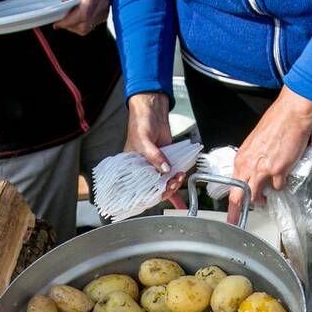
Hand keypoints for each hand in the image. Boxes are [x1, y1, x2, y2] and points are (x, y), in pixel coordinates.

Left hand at [53, 0, 109, 35]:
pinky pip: (92, 25)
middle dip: (70, 25)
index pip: (83, 14)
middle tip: (60, 21)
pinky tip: (75, 17)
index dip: (69, 21)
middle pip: (85, 24)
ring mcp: (105, 9)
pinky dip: (81, 24)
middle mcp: (102, 3)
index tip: (58, 23)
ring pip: (88, 27)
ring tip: (67, 19)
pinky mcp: (104, 13)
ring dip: (75, 26)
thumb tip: (63, 8)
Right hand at [125, 92, 186, 208]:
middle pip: (153, 189)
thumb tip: (165, 170)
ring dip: (173, 186)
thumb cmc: (140, 124)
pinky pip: (170, 178)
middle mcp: (142, 171)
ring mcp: (155, 167)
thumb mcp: (144, 141)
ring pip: (163, 185)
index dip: (150, 194)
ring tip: (180, 178)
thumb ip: (154, 156)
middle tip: (173, 182)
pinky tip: (180, 200)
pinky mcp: (165, 163)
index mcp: (130, 169)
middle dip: (165, 189)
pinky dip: (175, 187)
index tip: (160, 192)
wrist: (152, 111)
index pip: (138, 189)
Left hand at [227, 86, 311, 225]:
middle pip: (240, 196)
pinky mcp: (279, 170)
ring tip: (269, 193)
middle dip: (244, 207)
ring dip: (264, 198)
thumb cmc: (275, 125)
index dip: (232, 204)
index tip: (232, 217)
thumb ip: (251, 161)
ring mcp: (263, 170)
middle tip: (250, 209)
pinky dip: (281, 185)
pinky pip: (278, 187)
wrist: (291, 115)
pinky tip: (284, 176)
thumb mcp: (254, 145)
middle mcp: (248, 166)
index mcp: (240, 159)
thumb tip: (251, 174)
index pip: (232, 187)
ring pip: (257, 196)